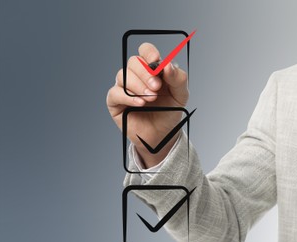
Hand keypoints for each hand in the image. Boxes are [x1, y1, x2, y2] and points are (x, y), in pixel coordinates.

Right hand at [106, 43, 188, 167]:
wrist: (163, 135)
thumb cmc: (170, 112)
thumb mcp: (181, 95)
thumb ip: (178, 78)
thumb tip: (168, 65)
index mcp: (152, 69)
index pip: (145, 51)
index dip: (149, 53)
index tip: (157, 61)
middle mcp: (136, 76)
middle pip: (134, 61)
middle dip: (146, 73)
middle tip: (157, 87)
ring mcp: (124, 87)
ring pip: (123, 75)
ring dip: (138, 86)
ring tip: (151, 99)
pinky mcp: (116, 102)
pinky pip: (115, 92)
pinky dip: (128, 97)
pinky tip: (140, 104)